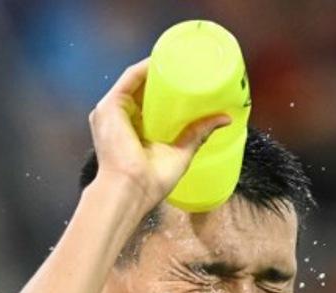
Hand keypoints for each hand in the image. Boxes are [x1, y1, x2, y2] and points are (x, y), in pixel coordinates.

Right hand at [87, 58, 231, 208]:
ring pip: (135, 81)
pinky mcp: (110, 106)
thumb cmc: (151, 181)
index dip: (167, 89)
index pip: (149, 102)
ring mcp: (113, 112)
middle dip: (162, 76)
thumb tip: (225, 118)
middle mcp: (120, 119)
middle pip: (142, 89)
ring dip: (154, 68)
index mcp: (134, 131)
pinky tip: (161, 60)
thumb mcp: (181, 152)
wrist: (131, 190)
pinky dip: (145, 68)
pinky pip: (129, 79)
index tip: (186, 78)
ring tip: (176, 58)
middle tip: (185, 66)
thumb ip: (198, 133)